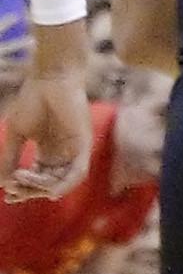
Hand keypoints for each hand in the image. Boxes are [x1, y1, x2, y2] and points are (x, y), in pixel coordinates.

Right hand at [2, 67, 89, 200]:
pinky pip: (79, 171)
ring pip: (63, 181)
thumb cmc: (32, 101)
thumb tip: (4, 185)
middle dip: (30, 191)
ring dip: (42, 188)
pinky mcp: (84, 143)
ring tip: (22, 183)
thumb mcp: (16, 135)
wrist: (49, 78)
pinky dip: (65, 184)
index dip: (24, 190)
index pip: (37, 180)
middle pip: (49, 184)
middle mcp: (62, 154)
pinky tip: (50, 192)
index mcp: (47, 152)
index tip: (8, 196)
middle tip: (13, 192)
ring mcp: (74, 149)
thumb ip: (10, 159)